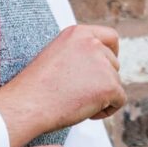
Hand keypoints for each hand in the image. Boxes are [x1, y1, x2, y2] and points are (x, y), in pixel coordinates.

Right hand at [0, 25, 124, 146]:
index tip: (108, 66)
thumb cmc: (36, 87)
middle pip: (113, 64)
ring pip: (115, 84)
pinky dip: (106, 110)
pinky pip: (119, 101)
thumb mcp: (57, 56)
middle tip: (77, 94)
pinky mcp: (110, 85)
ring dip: (101, 96)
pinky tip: (86, 113)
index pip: (110, 37)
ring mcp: (103, 64)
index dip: (113, 52)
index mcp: (78, 33)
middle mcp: (93, 44)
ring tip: (75, 102)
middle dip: (102, 81)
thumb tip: (99, 66)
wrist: (28, 104)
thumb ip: (79, 54)